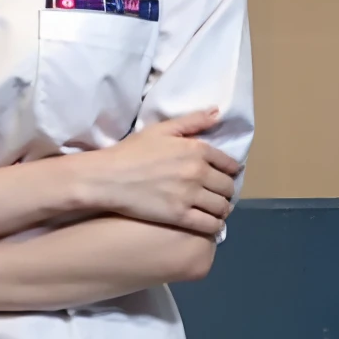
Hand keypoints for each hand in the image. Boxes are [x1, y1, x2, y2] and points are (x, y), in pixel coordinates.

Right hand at [88, 111, 239, 236]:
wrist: (108, 178)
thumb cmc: (132, 152)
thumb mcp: (161, 129)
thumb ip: (192, 121)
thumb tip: (217, 112)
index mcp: (196, 149)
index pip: (229, 164)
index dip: (230, 171)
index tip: (226, 176)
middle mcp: (198, 172)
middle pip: (228, 187)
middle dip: (226, 191)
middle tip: (220, 195)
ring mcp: (190, 196)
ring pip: (222, 207)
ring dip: (223, 209)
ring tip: (216, 210)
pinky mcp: (180, 216)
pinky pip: (209, 224)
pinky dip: (215, 226)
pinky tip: (211, 224)